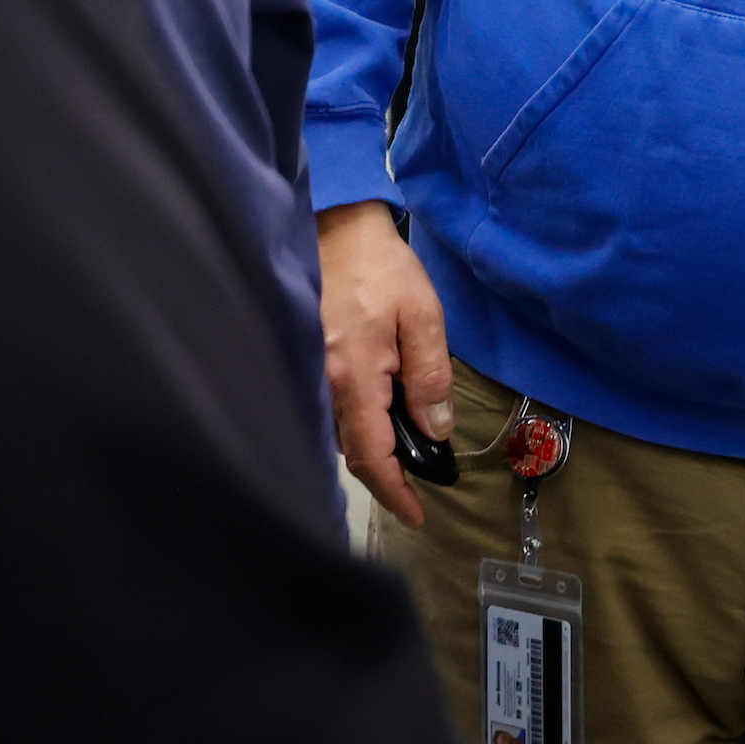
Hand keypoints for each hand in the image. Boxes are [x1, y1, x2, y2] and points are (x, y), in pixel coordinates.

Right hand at [321, 202, 453, 531]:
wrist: (335, 228)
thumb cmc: (381, 267)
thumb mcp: (422, 315)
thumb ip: (430, 376)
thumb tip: (436, 428)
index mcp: (353, 376)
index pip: (372, 454)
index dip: (394, 492)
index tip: (416, 515)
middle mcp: (324, 383)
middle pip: (352, 451)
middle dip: (385, 477)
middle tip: (417, 488)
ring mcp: (311, 373)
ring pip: (339, 434)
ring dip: (370, 453)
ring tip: (406, 455)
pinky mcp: (308, 360)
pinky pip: (330, 412)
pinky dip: (355, 428)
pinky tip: (377, 420)